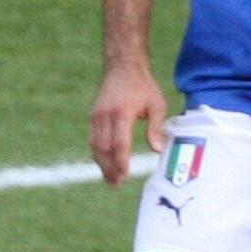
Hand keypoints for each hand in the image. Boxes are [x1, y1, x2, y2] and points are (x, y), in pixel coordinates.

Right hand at [90, 64, 169, 185]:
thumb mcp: (157, 104)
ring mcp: (96, 116)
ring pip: (95, 145)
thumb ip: (155, 128)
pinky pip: (93, 139)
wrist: (123, 67)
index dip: (121, 162)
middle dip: (109, 168)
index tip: (125, 176)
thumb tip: (157, 150)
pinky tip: (105, 164)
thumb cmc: (144, 86)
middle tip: (116, 184)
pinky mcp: (93, 116)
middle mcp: (104, 116)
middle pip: (104, 148)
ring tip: (110, 179)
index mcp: (121, 113)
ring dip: (101, 164)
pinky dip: (98, 153)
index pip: (119, 144)